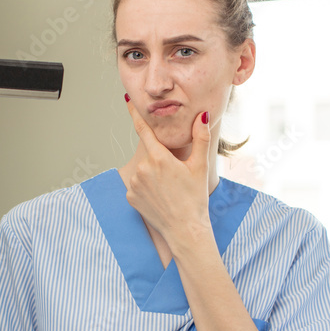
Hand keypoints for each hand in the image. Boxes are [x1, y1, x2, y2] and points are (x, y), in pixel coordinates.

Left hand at [124, 101, 212, 243]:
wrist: (185, 230)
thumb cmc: (195, 198)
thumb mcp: (201, 166)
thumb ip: (200, 138)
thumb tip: (202, 115)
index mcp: (159, 158)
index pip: (143, 129)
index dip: (135, 114)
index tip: (127, 101)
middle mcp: (142, 168)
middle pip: (149, 154)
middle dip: (160, 160)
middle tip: (175, 176)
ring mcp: (134, 184)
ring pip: (143, 170)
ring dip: (153, 174)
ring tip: (169, 189)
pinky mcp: (130, 197)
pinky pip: (137, 185)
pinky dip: (147, 187)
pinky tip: (160, 197)